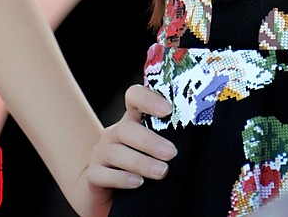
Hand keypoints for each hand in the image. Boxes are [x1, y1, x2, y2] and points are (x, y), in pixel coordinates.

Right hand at [70, 85, 174, 216]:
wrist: (106, 191)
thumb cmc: (139, 165)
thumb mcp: (152, 148)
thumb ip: (166, 138)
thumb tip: (195, 139)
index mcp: (132, 120)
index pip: (135, 97)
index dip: (149, 99)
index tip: (168, 110)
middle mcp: (115, 132)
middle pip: (127, 128)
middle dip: (150, 141)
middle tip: (171, 153)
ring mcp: (101, 152)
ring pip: (117, 152)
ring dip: (141, 162)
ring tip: (162, 172)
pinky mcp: (93, 175)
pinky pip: (102, 174)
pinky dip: (121, 179)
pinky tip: (137, 183)